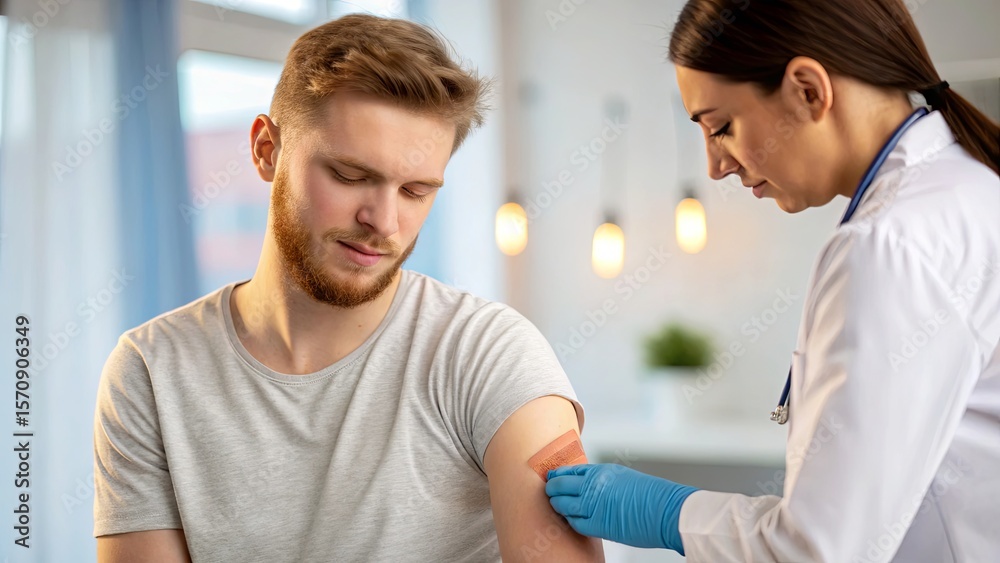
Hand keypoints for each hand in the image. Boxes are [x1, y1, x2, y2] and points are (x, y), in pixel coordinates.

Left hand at [545, 464, 696, 552]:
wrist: (666, 510)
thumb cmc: (651, 495)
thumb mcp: (624, 478)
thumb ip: (603, 481)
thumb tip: (589, 487)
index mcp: (602, 471)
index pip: (570, 470)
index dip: (558, 474)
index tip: (552, 477)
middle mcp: (594, 485)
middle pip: (561, 484)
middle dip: (552, 488)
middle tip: (549, 491)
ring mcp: (594, 504)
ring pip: (563, 503)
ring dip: (557, 504)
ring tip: (555, 504)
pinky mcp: (598, 524)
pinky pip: (575, 522)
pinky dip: (570, 520)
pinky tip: (570, 519)